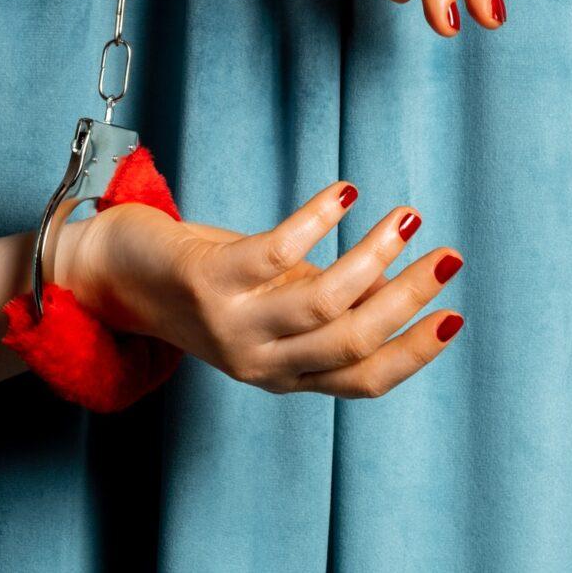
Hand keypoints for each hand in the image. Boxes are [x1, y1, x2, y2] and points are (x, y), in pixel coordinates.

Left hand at [54, 183, 464, 397]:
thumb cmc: (208, 282)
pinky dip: (319, 219)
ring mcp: (231, 323)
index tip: (455, 315)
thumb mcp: (273, 305)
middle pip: (354, 338)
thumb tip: (401, 279)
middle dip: (410, 297)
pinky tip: (345, 194)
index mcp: (283, 374)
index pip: (364, 378)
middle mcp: (258, 361)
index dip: (414, 351)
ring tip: (406, 217)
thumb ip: (326, 305)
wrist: (116, 276)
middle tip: (447, 254)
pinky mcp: (208, 279)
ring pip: (326, 300)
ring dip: (375, 255)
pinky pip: (279, 251)